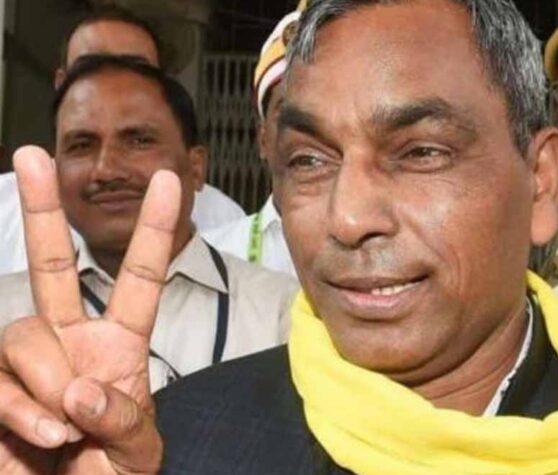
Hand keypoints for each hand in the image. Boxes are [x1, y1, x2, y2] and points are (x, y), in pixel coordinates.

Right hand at [0, 146, 180, 473]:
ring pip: (19, 334)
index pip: (138, 278)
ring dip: (39, 382)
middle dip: (41, 212)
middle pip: (50, 268)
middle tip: (30, 155)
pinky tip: (37, 441)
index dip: (152, 229)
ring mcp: (26, 366)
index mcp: (118, 346)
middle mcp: (69, 343)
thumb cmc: (114, 472)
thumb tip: (78, 390)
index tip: (168, 178)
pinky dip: (15, 411)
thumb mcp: (139, 450)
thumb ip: (123, 420)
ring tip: (61, 431)